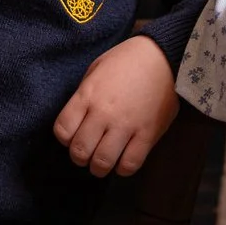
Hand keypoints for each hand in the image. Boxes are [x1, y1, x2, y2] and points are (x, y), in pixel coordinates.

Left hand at [53, 35, 177, 176]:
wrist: (163, 56)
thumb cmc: (126, 60)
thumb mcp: (96, 69)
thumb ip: (84, 96)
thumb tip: (79, 120)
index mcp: (87, 95)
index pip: (62, 130)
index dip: (65, 138)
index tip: (73, 136)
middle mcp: (103, 113)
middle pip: (80, 151)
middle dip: (80, 157)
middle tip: (87, 153)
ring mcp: (126, 125)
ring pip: (102, 162)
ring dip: (99, 167)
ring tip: (103, 161)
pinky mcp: (148, 134)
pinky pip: (130, 164)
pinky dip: (123, 169)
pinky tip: (123, 161)